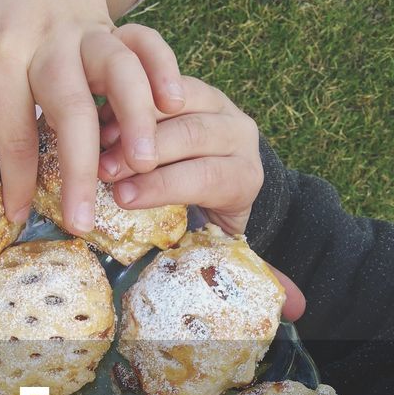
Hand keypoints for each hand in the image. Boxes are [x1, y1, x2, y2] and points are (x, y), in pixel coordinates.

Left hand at [0, 0, 184, 232]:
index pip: (9, 126)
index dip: (17, 176)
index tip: (19, 216)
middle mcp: (43, 37)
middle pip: (67, 109)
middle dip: (78, 169)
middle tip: (84, 223)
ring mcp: (83, 27)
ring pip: (116, 73)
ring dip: (134, 120)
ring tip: (143, 170)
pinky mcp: (111, 20)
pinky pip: (145, 44)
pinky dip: (162, 73)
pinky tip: (173, 111)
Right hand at [97, 75, 305, 319]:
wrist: (234, 165)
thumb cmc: (220, 213)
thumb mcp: (237, 240)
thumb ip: (263, 270)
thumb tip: (299, 310)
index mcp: (245, 172)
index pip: (206, 174)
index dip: (164, 186)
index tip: (123, 200)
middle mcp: (235, 131)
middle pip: (189, 133)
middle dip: (143, 153)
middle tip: (103, 172)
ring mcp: (212, 101)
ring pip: (171, 102)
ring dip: (129, 124)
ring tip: (94, 145)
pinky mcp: (186, 85)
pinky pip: (156, 84)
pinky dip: (125, 104)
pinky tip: (95, 123)